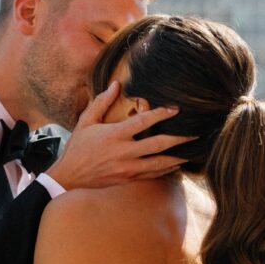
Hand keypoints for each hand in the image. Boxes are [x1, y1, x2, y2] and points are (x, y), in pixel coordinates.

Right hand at [46, 82, 192, 190]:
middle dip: (179, 138)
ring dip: (178, 156)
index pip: (143, 122)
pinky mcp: (128, 179)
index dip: (161, 114)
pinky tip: (176, 163)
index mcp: (113, 135)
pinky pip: (152, 174)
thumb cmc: (77, 147)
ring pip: (159, 163)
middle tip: (195, 132)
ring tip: (192, 150)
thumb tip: (116, 84)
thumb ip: (102, 101)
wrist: (69, 177)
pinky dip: (166, 169)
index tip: (176, 109)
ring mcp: (127, 168)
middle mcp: (123, 152)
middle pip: (158, 144)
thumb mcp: (86, 121)